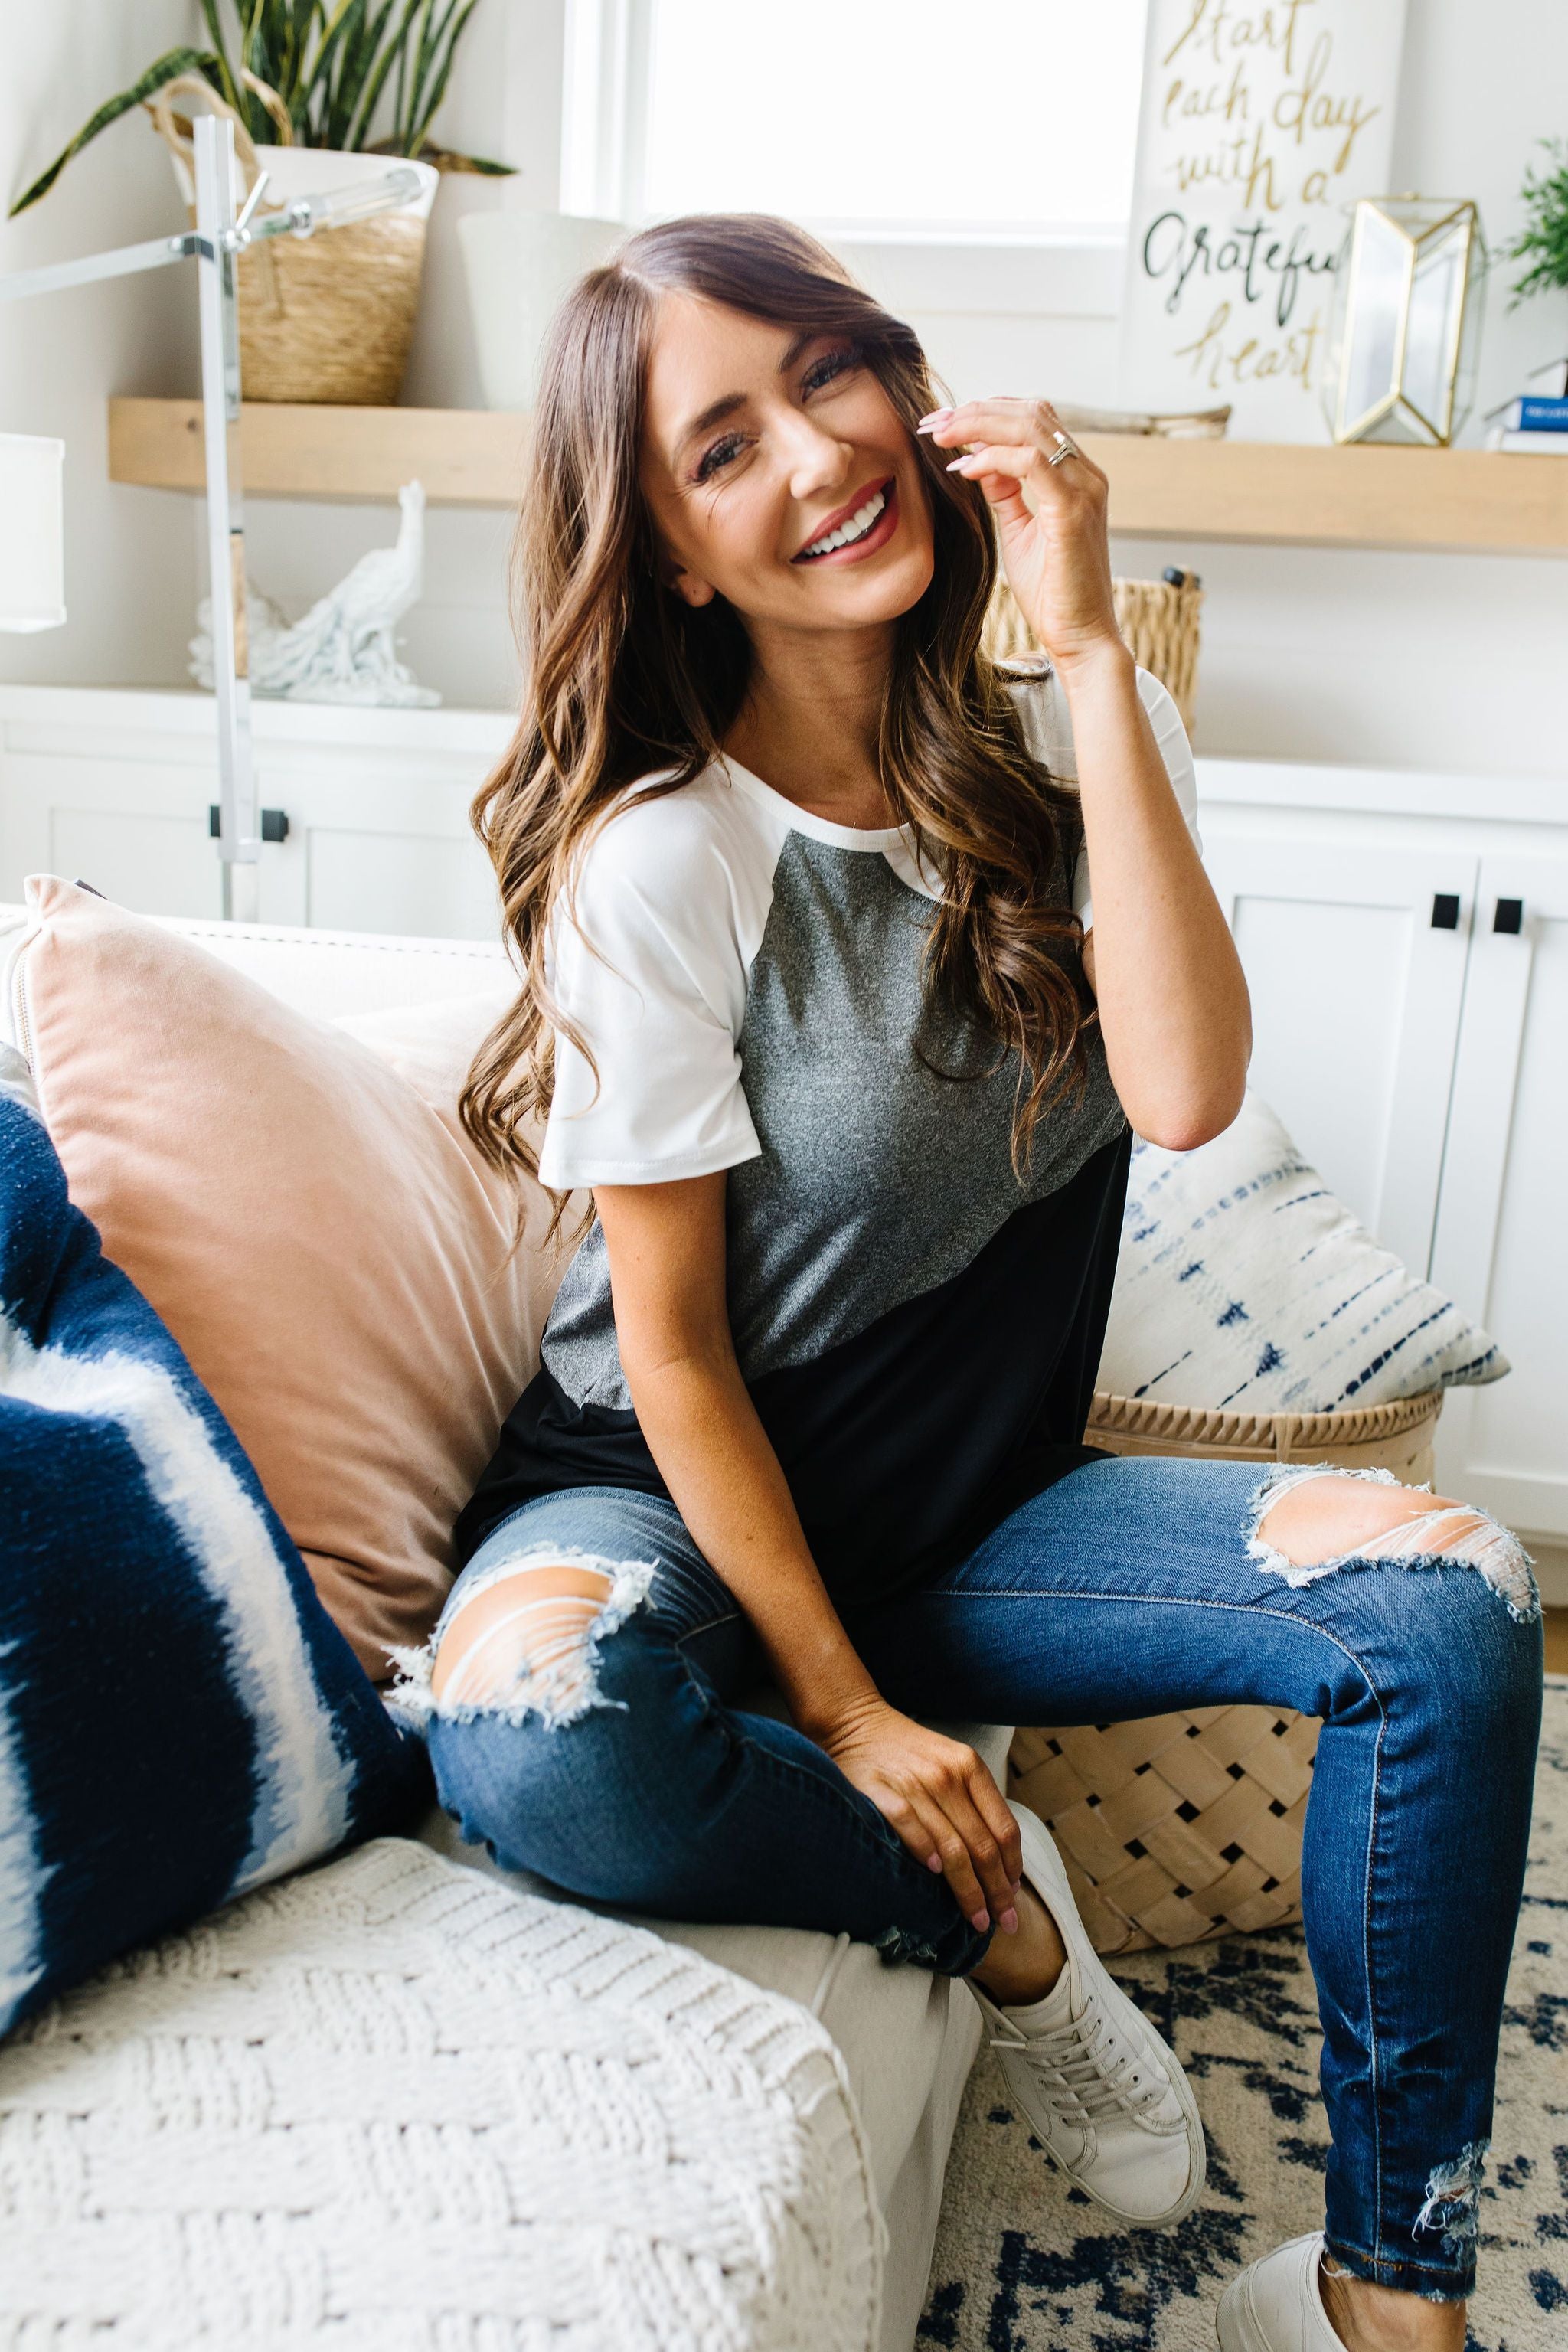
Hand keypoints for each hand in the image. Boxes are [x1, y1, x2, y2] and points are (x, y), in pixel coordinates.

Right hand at [815, 1692, 1023, 1933]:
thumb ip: (975, 1804)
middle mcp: (946, 1775)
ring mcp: (913, 1783)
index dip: (1013, 1868)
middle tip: (1003, 1923)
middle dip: (996, 1892)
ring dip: (967, 1890)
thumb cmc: (910, 1753)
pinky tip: (933, 1876)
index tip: (1013, 1898)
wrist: (857, 1723)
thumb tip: (1001, 1865)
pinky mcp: (879, 1790)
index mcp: (970, 1767)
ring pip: (952, 1847)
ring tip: (975, 1919)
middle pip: (982, 1846)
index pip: (1004, 1828)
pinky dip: (923, 1853)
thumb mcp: (952, 1763)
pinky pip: (908, 1827)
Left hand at [917, 396, 1123, 675]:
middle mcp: (1085, 474)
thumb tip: (979, 460)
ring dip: (977, 425)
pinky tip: (963, 470)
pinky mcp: (1072, 511)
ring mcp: (1083, 488)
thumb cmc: (1053, 592)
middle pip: (1030, 411)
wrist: (1081, 637)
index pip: (1032, 419)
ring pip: (1030, 426)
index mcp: (1075, 475)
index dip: (984, 412)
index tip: (940, 424)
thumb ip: (1005, 492)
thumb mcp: (1019, 531)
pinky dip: (992, 458)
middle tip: (931, 422)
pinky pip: (1030, 462)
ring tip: (939, 436)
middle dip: (975, 410)